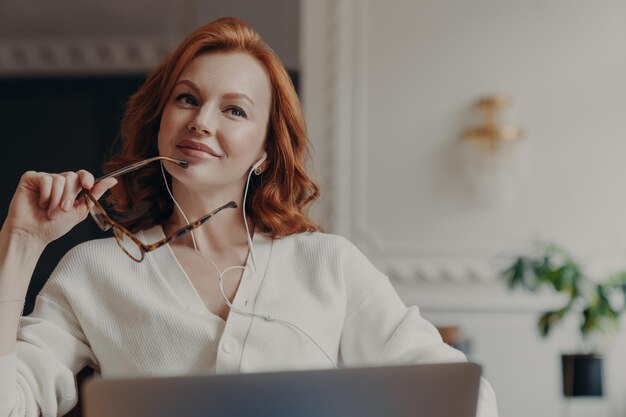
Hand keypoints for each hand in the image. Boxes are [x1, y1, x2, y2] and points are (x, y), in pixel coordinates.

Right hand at [3, 170, 117, 245]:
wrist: (33, 235)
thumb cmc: (54, 226)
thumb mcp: (80, 211)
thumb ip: (94, 194)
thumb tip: (113, 180)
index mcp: (71, 189)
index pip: (82, 175)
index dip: (87, 178)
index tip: (88, 186)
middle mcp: (58, 182)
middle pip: (72, 177)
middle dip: (70, 196)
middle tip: (63, 209)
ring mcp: (44, 179)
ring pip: (59, 179)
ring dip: (56, 198)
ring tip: (49, 211)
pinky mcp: (30, 179)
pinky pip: (45, 179)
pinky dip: (45, 194)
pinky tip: (40, 204)